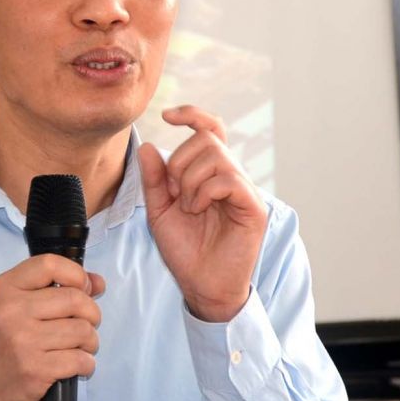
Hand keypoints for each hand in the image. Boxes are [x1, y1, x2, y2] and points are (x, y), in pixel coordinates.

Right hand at [0, 254, 105, 400]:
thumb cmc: (11, 344)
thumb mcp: (23, 307)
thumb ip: (59, 287)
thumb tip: (97, 282)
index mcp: (7, 288)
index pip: (50, 264)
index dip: (76, 275)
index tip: (82, 289)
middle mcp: (11, 311)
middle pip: (75, 298)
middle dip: (91, 314)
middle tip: (83, 326)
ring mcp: (23, 340)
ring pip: (83, 330)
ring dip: (90, 342)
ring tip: (78, 348)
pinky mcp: (35, 368)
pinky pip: (81, 359)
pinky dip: (86, 364)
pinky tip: (74, 365)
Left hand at [136, 105, 267, 323]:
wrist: (201, 285)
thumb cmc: (186, 250)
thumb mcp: (160, 210)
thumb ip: (154, 180)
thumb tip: (146, 146)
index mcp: (211, 173)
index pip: (210, 129)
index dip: (192, 114)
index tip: (167, 116)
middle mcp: (231, 176)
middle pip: (206, 139)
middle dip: (180, 162)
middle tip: (175, 194)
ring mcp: (244, 190)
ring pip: (216, 157)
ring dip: (190, 181)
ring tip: (189, 207)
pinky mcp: (253, 207)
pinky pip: (228, 179)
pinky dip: (204, 191)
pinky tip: (199, 210)